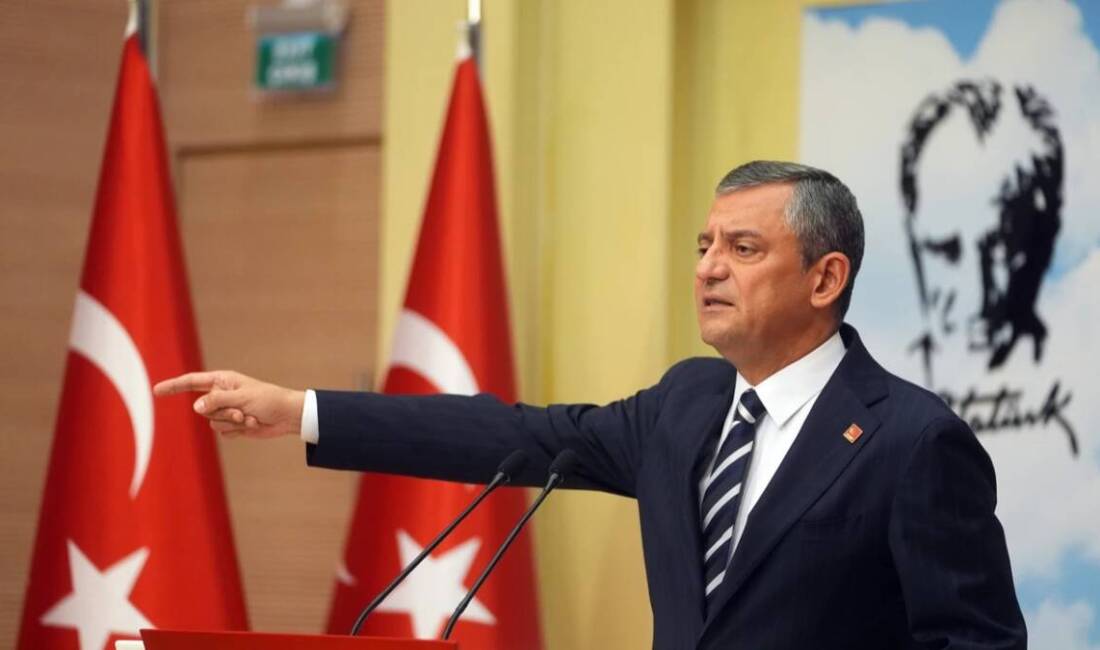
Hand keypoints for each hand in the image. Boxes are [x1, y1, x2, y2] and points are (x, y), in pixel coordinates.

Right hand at [153, 370, 304, 438]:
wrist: (286, 416)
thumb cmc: (268, 400)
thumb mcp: (241, 397)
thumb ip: (217, 401)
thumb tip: (196, 406)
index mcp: (222, 381)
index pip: (192, 382)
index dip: (174, 386)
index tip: (156, 391)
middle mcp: (221, 394)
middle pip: (203, 408)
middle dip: (222, 413)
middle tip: (242, 411)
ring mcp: (226, 410)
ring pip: (212, 422)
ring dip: (231, 423)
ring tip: (249, 417)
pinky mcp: (233, 424)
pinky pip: (223, 432)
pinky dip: (237, 431)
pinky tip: (252, 425)